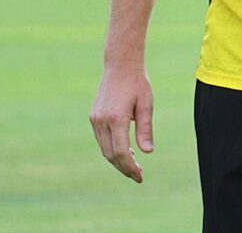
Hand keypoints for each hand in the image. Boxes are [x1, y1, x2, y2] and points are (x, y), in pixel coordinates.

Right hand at [89, 66, 153, 182]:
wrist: (120, 66)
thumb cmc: (138, 84)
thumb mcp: (146, 105)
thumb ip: (146, 129)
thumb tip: (147, 152)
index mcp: (116, 118)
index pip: (120, 152)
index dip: (130, 167)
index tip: (139, 176)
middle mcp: (102, 121)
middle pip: (110, 154)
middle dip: (124, 167)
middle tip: (138, 175)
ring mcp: (95, 119)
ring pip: (104, 148)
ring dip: (117, 159)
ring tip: (133, 165)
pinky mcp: (93, 117)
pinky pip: (101, 139)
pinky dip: (111, 148)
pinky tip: (125, 150)